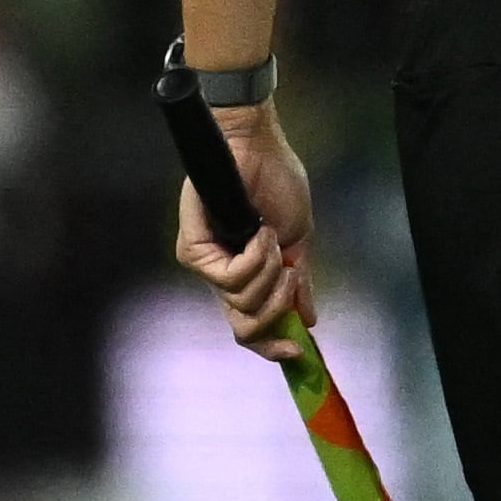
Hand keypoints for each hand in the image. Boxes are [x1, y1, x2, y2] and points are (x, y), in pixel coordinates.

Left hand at [171, 109, 316, 362]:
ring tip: (271, 238)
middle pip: (244, 327)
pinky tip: (258, 232)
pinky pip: (230, 279)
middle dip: (276, 309)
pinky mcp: (192, 250)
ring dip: (269, 273)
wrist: (258, 148)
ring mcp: (206, 264)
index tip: (297, 351)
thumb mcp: (299, 239)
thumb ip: (299, 281)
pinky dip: (255, 257)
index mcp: (246, 276)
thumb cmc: (278, 184)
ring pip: (241, 302)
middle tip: (291, 276)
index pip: (252, 326)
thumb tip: (308, 319)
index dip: (272, 346)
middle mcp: (221, 276)